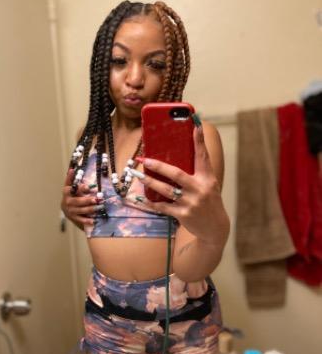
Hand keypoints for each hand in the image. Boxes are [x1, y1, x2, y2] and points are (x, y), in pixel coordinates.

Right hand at [61, 169, 98, 227]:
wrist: (66, 208)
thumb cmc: (71, 194)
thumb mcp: (70, 186)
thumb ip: (71, 179)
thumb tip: (72, 169)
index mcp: (66, 192)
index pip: (73, 189)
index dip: (80, 188)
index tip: (88, 187)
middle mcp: (67, 201)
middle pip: (78, 201)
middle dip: (88, 200)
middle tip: (97, 199)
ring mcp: (70, 211)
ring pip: (81, 210)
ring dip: (90, 209)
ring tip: (99, 208)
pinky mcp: (73, 218)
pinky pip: (81, 219)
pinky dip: (87, 220)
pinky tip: (94, 220)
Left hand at [134, 125, 229, 246]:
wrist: (215, 228)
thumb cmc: (209, 201)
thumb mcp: (209, 184)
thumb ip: (198, 171)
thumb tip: (183, 152)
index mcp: (207, 178)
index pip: (203, 156)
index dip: (199, 141)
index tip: (195, 125)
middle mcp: (199, 189)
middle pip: (176, 174)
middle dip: (158, 166)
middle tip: (144, 159)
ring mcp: (190, 203)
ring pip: (166, 190)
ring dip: (150, 182)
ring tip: (138, 176)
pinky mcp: (183, 214)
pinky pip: (163, 206)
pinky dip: (151, 202)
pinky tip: (140, 198)